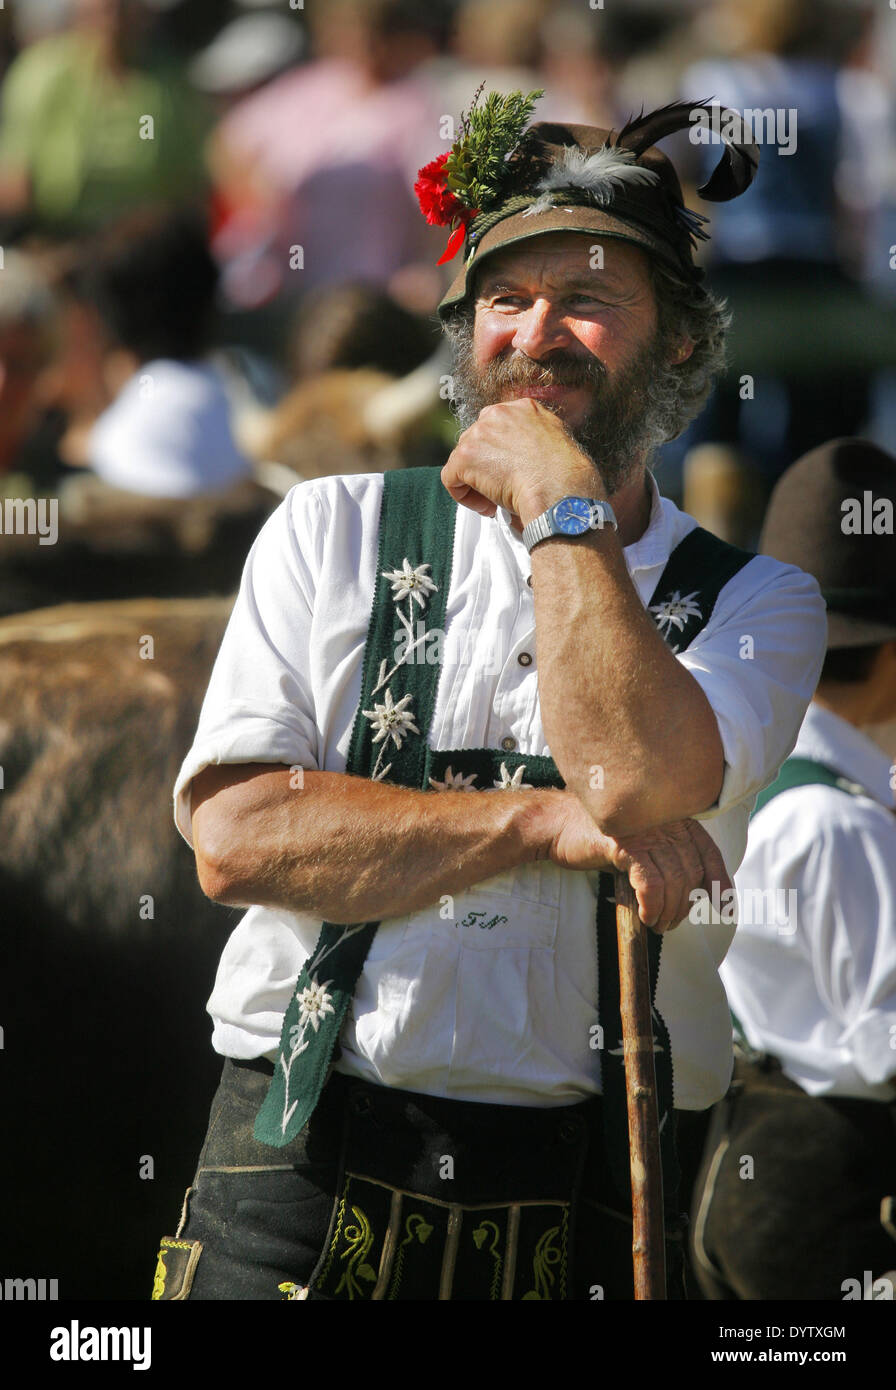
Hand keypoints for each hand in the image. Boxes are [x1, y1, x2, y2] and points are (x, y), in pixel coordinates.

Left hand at [441, 398, 600, 526]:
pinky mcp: (464, 456)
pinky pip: (451, 479)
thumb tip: (528, 458)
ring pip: (463, 461)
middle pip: (477, 443)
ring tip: (497, 501)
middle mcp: (498, 413)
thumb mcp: (557, 445)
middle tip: (503, 490)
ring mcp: (479, 433)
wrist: (560, 488)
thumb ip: (537, 440)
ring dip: (477, 484)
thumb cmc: (566, 477)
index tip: (512, 475)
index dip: (500, 456)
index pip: (497, 429)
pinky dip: (464, 497)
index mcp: (523, 408)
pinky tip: (488, 506)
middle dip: (486, 469)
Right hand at [541, 790, 731, 931]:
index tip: (724, 907)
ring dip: (668, 911)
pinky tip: (645, 916)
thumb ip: (665, 859)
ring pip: (673, 880)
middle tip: (669, 924)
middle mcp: (663, 819)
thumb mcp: (640, 845)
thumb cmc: (599, 839)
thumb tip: (688, 894)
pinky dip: (652, 905)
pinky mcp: (624, 842)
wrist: (558, 825)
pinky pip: (650, 882)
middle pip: (691, 871)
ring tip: (657, 924)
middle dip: (685, 906)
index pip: (708, 851)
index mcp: (673, 818)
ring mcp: (644, 829)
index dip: (720, 882)